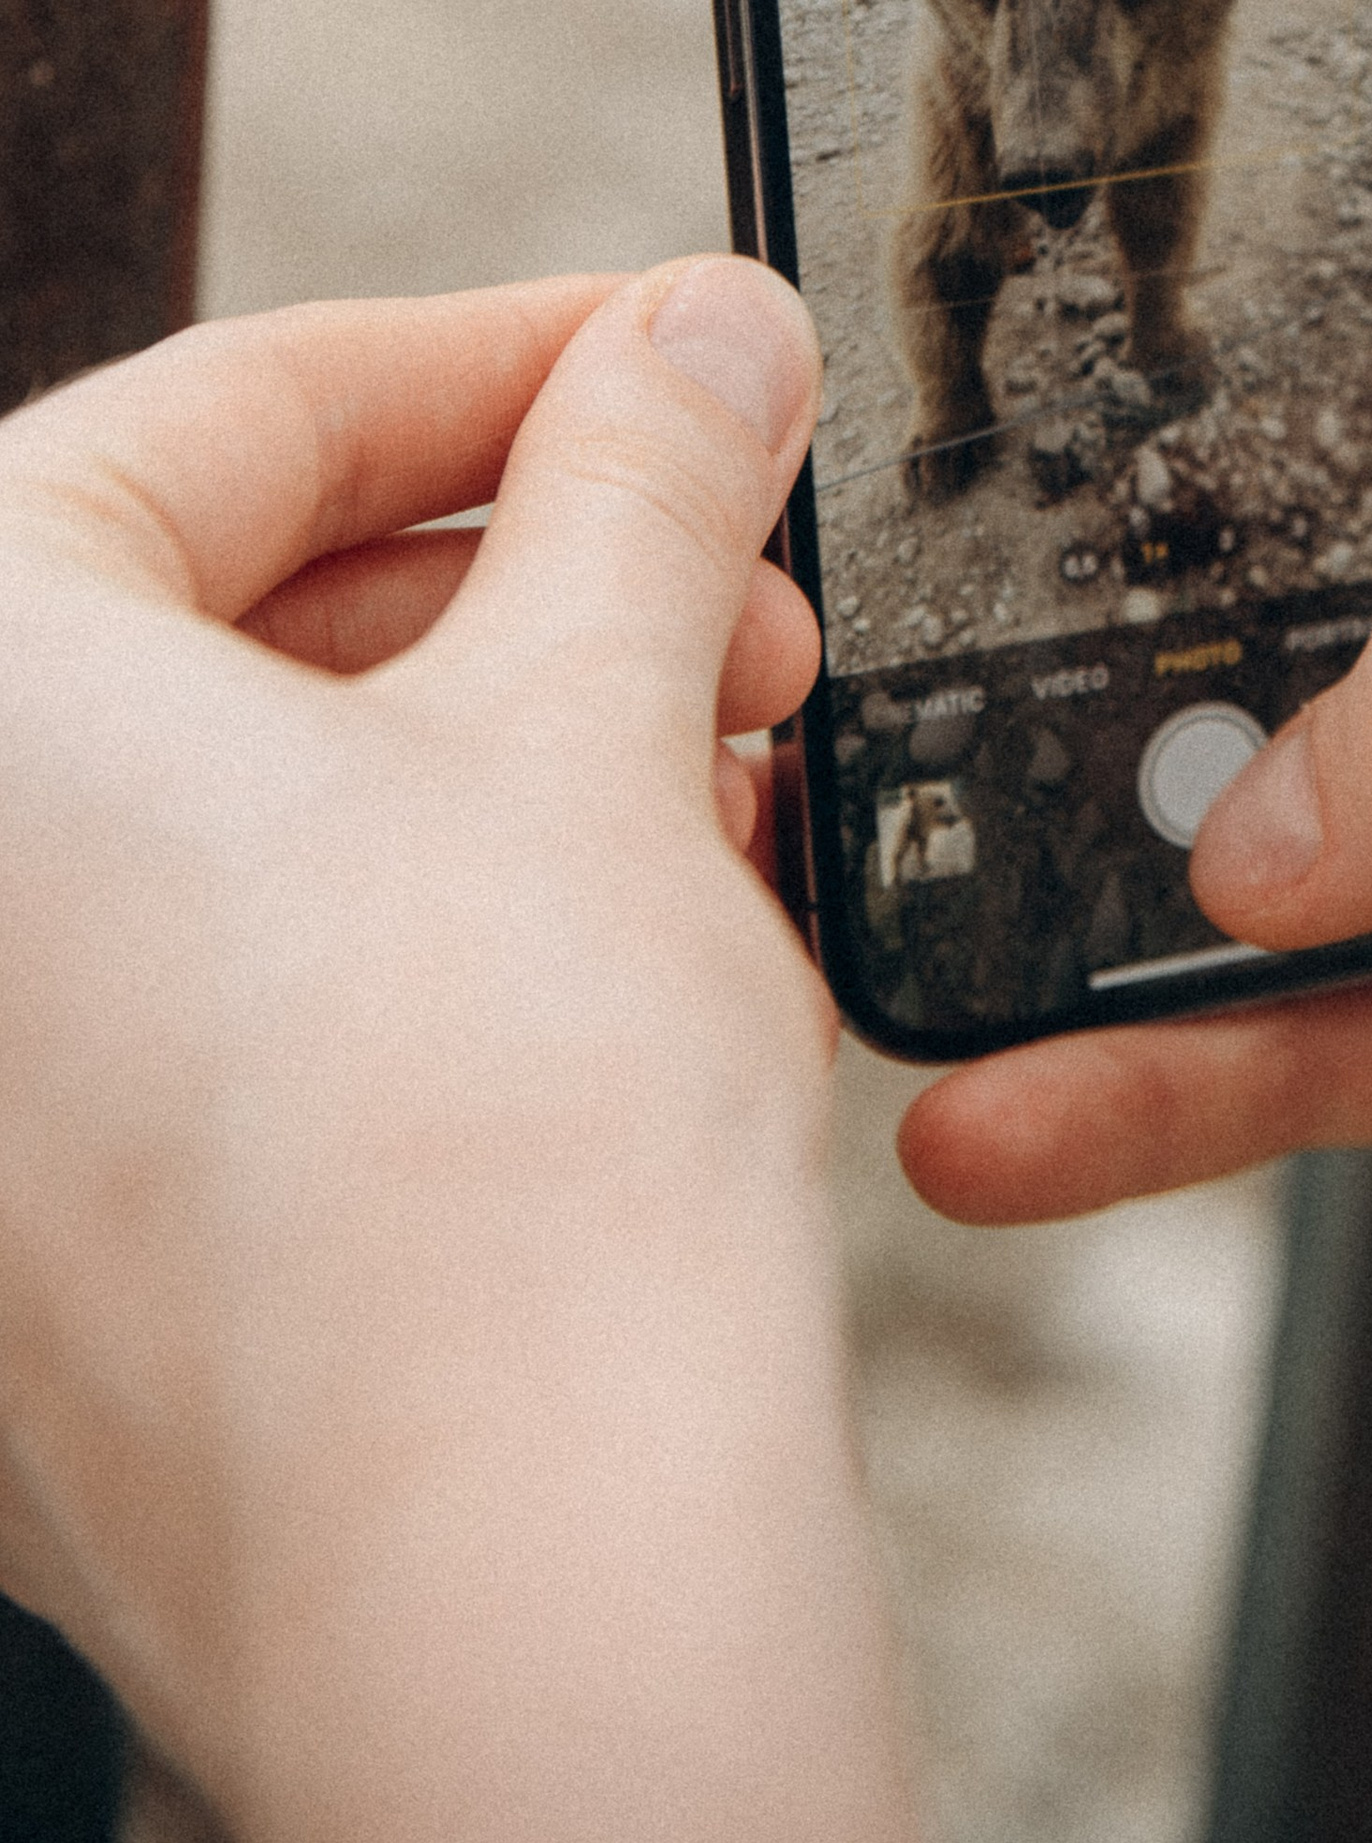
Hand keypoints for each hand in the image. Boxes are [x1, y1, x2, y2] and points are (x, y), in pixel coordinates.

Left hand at [0, 261, 911, 1842]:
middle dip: (537, 580)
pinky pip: (246, 1008)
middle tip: (733, 581)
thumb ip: (643, 473)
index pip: (240, 405)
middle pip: (240, 613)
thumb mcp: (595, 711)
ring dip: (516, 756)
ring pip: (256, 819)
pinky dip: (438, 935)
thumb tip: (694, 340)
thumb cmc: (477, 1178)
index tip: (675, 354)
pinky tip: (645, 944)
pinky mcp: (61, 1280)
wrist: (508, 1603)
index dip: (509, 354)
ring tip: (727, 774)